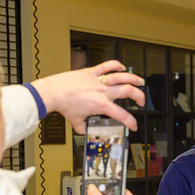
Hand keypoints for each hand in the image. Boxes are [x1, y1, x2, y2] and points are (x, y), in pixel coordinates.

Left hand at [30, 60, 144, 131]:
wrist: (53, 92)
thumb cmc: (64, 104)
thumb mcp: (76, 121)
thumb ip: (83, 127)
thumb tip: (85, 130)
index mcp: (101, 105)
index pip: (122, 115)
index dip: (131, 122)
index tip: (133, 125)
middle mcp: (102, 92)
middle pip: (128, 91)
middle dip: (139, 97)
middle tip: (141, 101)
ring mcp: (98, 80)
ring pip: (122, 76)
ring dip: (134, 78)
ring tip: (140, 81)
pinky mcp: (91, 72)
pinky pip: (107, 66)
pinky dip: (116, 65)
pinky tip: (121, 67)